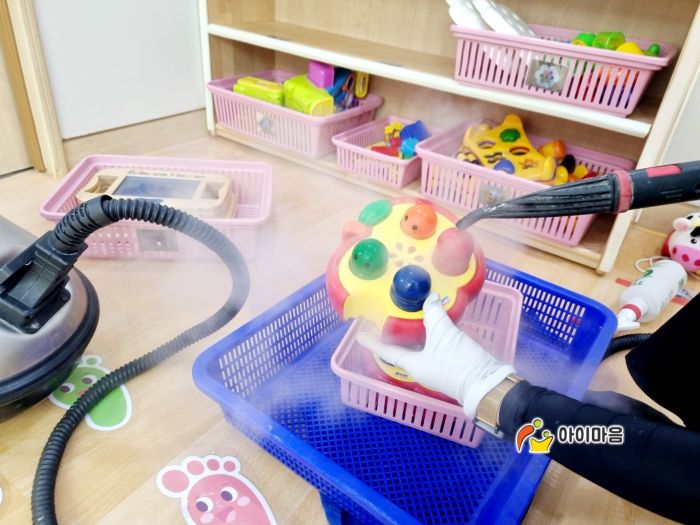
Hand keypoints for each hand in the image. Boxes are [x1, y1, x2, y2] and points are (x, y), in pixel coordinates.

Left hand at [357, 292, 515, 418]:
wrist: (488, 382)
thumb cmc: (459, 364)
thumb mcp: (444, 335)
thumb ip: (434, 315)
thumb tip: (429, 298)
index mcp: (413, 365)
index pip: (387, 351)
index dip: (373, 342)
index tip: (359, 334)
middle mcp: (422, 367)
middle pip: (404, 347)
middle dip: (396, 333)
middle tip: (387, 316)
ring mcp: (437, 366)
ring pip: (421, 345)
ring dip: (416, 330)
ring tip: (410, 313)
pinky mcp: (452, 361)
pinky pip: (436, 344)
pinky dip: (433, 331)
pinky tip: (436, 320)